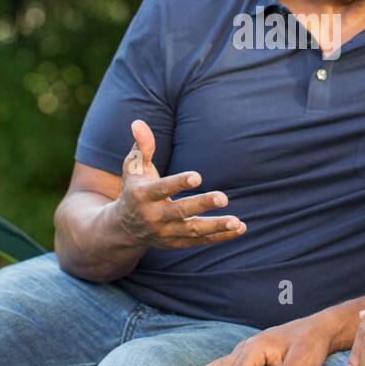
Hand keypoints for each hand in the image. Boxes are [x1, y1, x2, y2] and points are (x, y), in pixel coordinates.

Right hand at [114, 119, 245, 248]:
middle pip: (180, 212)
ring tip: (237, 222)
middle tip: (223, 198)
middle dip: (201, 205)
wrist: (124, 228)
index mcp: (142, 195)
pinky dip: (220, 237)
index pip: (162, 189)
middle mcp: (153, 216)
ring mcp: (165, 232)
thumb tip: (138, 122)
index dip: (179, 183)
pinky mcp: (176, 243)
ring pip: (192, 231)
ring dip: (216, 227)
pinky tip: (240, 228)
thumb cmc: (134, 189)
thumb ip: (142, 146)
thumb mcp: (133, 167)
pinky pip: (200, 241)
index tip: (198, 177)